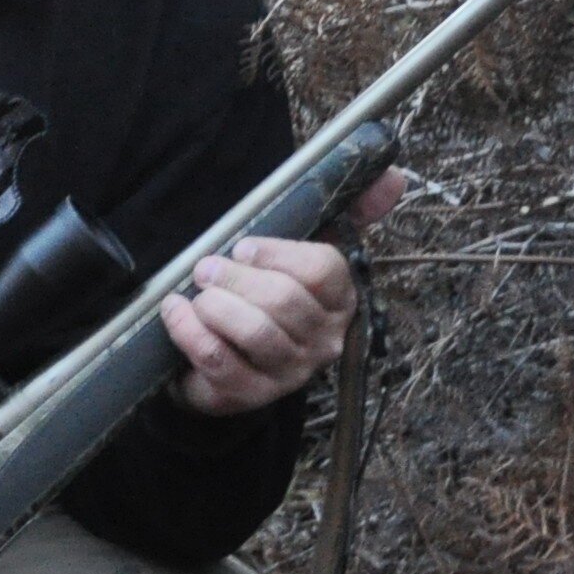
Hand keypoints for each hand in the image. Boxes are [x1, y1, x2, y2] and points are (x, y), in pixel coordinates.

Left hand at [160, 168, 408, 417]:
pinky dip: (191, 330)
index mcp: (341, 300)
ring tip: (195, 292)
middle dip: (235, 278)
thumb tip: (395, 178)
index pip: (322, 270)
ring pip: (255, 331)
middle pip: (283, 300)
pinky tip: (178, 312)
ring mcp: (290, 373)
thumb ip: (350, 211)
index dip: (277, 254)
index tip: (242, 247)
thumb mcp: (302, 250)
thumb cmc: (267, 294)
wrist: (228, 360)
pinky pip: (219, 359)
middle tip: (206, 267)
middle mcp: (325, 341)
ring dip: (215, 305)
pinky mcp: (251, 394)